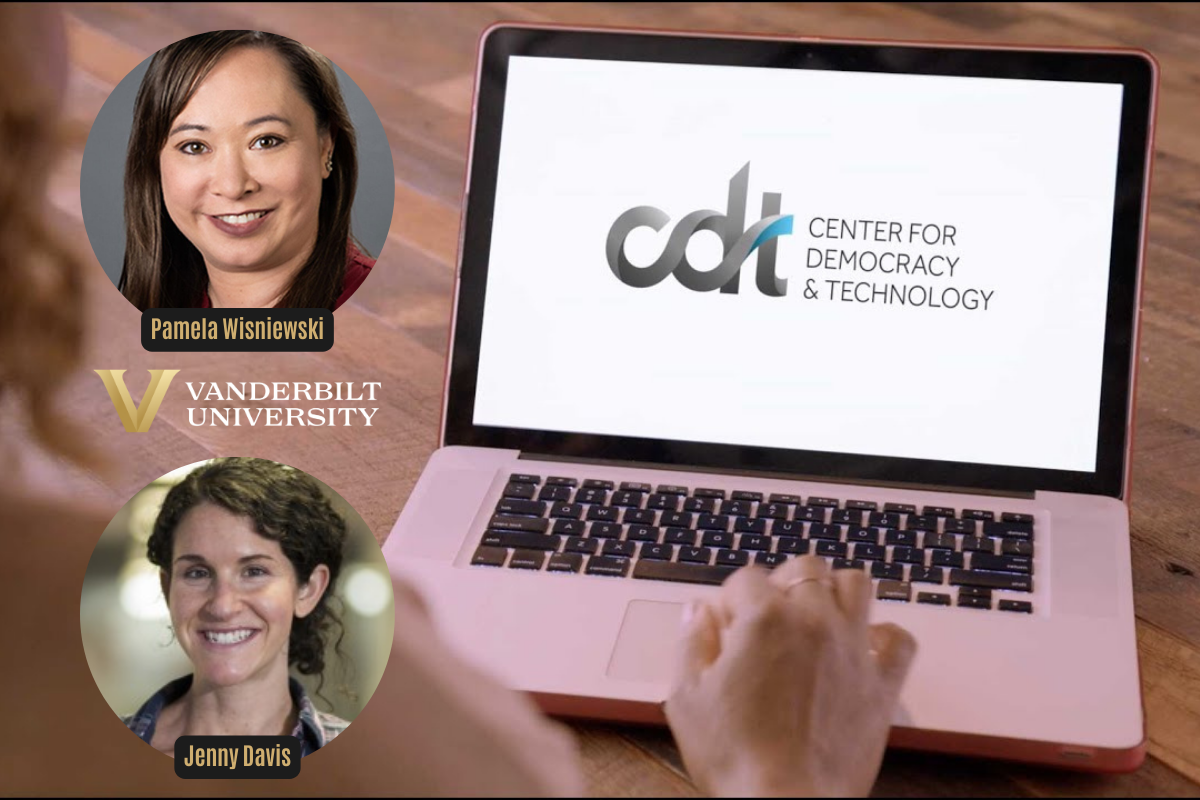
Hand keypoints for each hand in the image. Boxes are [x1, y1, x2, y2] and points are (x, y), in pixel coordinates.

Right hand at [664, 556, 916, 796]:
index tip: (724, 625)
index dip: (730, 600)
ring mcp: (853, 650)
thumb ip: (691, 642)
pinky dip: (884, 636)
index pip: (745, 578)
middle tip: (769, 613)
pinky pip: (900, 640)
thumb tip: (698, 612)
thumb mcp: (687, 697)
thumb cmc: (736, 757)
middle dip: (783, 581)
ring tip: (816, 615)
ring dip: (835, 591)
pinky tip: (862, 648)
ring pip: (857, 584)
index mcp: (764, 619)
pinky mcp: (882, 685)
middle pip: (806, 567)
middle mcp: (813, 622)